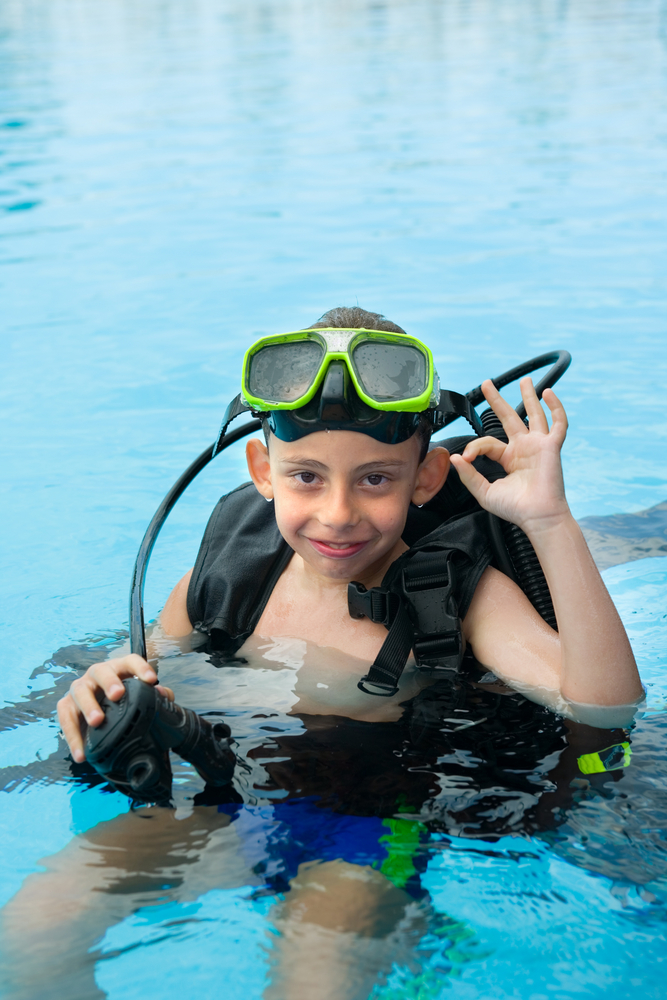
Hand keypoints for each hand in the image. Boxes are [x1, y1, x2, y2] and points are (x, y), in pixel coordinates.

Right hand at [57, 654, 173, 763]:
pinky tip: (81, 753)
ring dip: (88, 705)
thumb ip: (156, 696)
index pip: (130, 661)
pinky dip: (72, 736)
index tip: (151, 679)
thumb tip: (163, 694)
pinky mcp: (66, 705)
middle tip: (117, 694)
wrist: (100, 718)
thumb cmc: (123, 703)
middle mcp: (97, 675)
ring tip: (97, 721)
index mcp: (119, 669)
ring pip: (80, 691)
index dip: (140, 667)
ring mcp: (80, 688)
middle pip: (100, 671)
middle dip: (109, 681)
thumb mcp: (140, 699)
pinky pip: (65, 718)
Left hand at [449, 377, 569, 534]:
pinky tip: (549, 394)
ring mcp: (538, 446)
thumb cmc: (515, 509)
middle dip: (498, 400)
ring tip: (524, 380)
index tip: (467, 457)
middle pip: (509, 418)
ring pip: (534, 415)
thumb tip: (456, 458)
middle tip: (487, 384)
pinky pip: (558, 424)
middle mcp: (523, 449)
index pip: (488, 442)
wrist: (536, 517)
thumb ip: (469, 475)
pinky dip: (555, 408)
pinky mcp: (551, 447)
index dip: (475, 446)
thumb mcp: (484, 492)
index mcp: (508, 458)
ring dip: (529, 396)